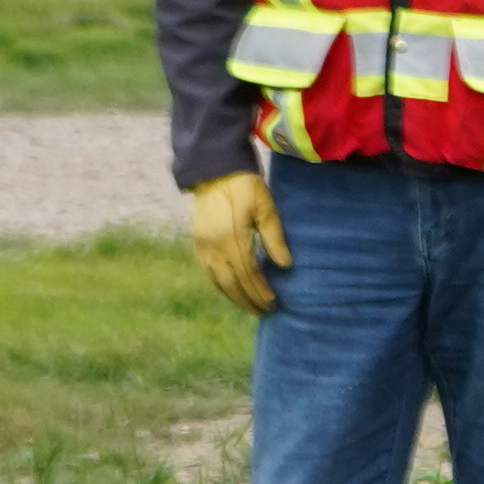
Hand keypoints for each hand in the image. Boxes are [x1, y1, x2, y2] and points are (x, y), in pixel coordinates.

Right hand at [186, 169, 280, 316]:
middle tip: (265, 312)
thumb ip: (274, 237)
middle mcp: (214, 245)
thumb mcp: (265, 206)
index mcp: (232, 235)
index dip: (260, 290)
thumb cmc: (245, 186)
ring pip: (218, 281)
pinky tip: (233, 293)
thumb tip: (286, 266)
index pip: (248, 272)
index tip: (273, 303)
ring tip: (251, 307)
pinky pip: (209, 273)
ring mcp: (203, 245)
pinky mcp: (197, 244)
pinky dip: (221, 287)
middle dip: (249, 300)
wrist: (214, 171)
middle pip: (232, 282)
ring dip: (235, 298)